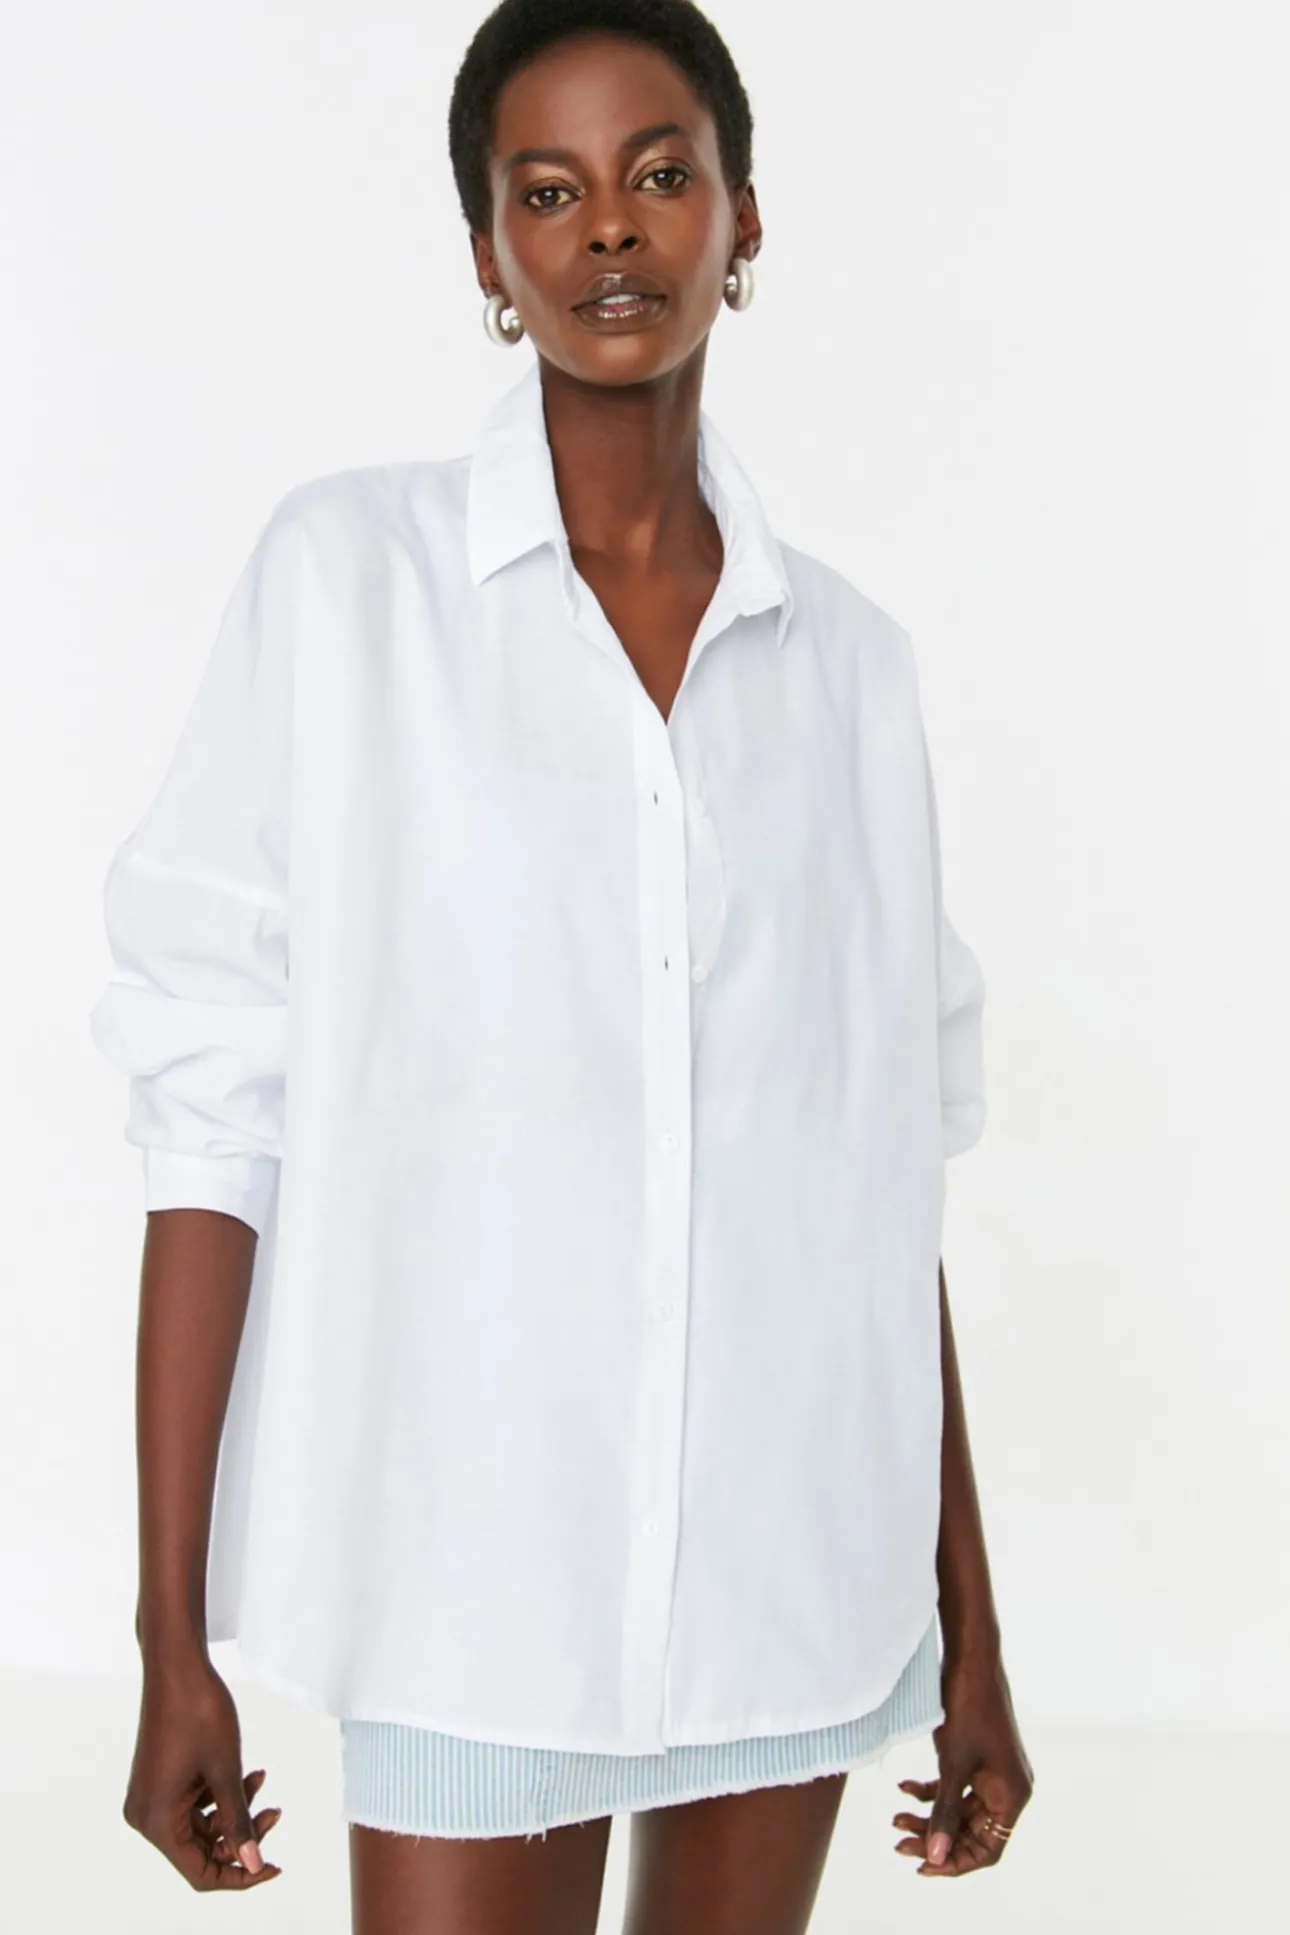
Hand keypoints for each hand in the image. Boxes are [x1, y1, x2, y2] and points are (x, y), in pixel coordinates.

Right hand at [122, 1652, 283, 1889]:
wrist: (176, 1665)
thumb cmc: (199, 1712)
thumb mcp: (226, 1771)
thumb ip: (238, 1821)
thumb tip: (253, 1862)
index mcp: (157, 1821)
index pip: (200, 1872)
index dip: (239, 1875)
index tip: (273, 1866)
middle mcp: (146, 1816)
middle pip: (199, 1849)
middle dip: (240, 1834)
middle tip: (275, 1812)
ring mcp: (150, 1797)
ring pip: (199, 1825)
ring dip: (233, 1810)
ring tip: (261, 1781)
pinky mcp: (158, 1780)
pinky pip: (191, 1804)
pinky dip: (219, 1795)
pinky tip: (248, 1773)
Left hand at [891, 1654, 1032, 1876]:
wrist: (971, 1659)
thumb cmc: (967, 1709)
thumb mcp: (953, 1766)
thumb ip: (944, 1813)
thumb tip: (935, 1857)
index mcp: (1012, 1796)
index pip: (988, 1850)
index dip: (955, 1863)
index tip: (922, 1866)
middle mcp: (1008, 1788)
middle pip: (971, 1832)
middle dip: (935, 1838)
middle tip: (898, 1842)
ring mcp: (994, 1772)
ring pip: (960, 1810)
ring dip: (929, 1815)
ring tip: (895, 1819)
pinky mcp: (979, 1757)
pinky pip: (957, 1787)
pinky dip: (931, 1791)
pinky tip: (904, 1788)